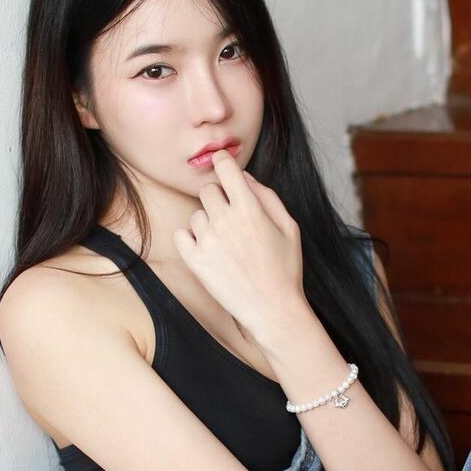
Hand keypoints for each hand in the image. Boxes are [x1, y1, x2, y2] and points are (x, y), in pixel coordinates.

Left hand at [173, 149, 304, 339]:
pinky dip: (192, 239)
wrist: (272, 309)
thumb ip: (266, 196)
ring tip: (226, 243)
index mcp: (250, 208)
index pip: (225, 168)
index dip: (222, 162)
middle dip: (218, 198)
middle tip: (231, 217)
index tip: (221, 163)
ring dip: (208, 222)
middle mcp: (225, 220)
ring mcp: (207, 241)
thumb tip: (243, 176)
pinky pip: (182, 235)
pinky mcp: (194, 261)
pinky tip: (209, 250)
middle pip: (208, 190)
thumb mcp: (288, 226)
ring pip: (196, 214)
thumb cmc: (285, 268)